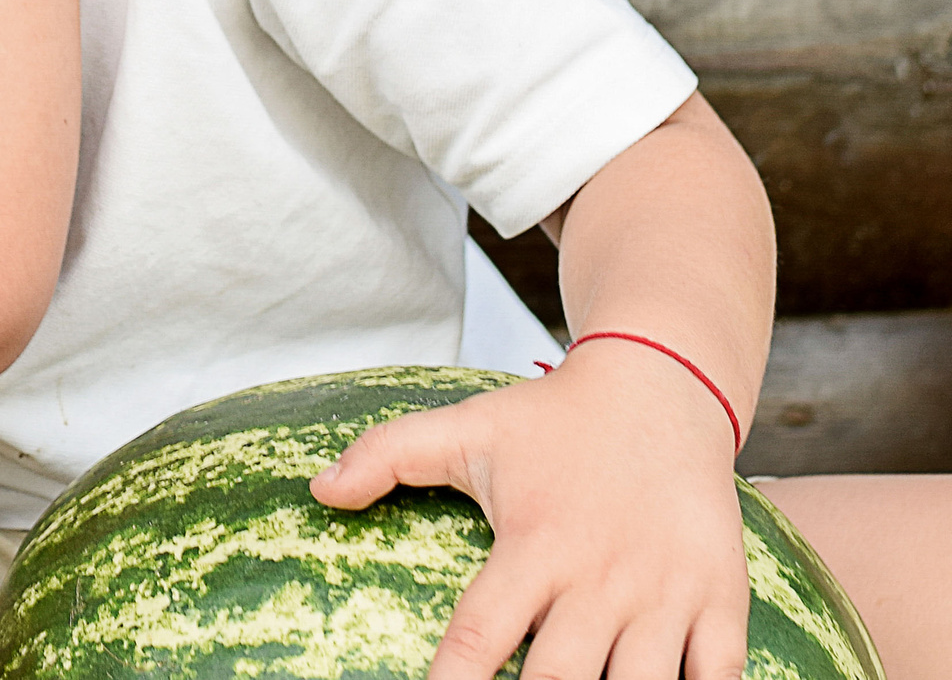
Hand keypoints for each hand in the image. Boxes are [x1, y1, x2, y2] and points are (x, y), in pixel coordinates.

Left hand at [310, 345, 748, 679]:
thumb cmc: (551, 420)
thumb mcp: (465, 428)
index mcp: (533, 545)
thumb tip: (317, 490)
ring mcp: (665, 595)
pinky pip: (716, 679)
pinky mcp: (720, 602)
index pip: (479, 633)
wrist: (662, 389)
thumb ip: (385, 456)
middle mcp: (599, 578)